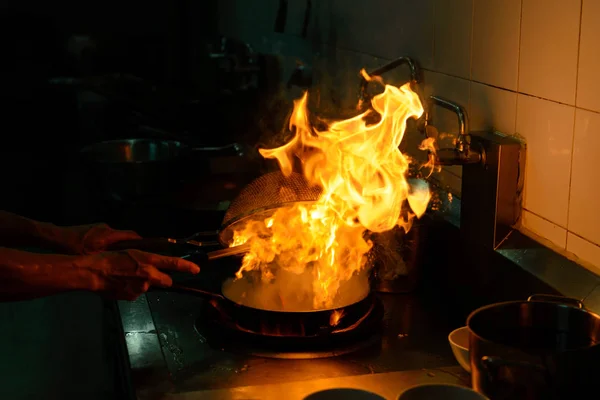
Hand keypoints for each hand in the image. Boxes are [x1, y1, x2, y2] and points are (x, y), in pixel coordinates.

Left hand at [59, 223, 141, 254]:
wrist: (57, 237)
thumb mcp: (92, 257)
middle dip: (129, 245)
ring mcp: (99, 227)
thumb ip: (109, 258)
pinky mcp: (92, 228)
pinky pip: (105, 235)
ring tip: (115, 257)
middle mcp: (106, 228)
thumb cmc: (74, 248)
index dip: (141, 242)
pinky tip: (101, 252)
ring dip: (116, 245)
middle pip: (124, 235)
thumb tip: (122, 264)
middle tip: (131, 257)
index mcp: (109, 235)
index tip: (146, 250)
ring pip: (114, 236)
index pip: (132, 236)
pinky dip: (107, 243)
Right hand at [81, 249, 199, 300]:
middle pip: (166, 281)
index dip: (187, 267)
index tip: (197, 270)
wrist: (94, 272)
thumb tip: (151, 262)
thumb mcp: (131, 252)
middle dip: (162, 279)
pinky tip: (121, 284)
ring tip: (126, 277)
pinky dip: (132, 290)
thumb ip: (145, 260)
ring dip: (142, 283)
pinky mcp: (133, 297)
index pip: (173, 263)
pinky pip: (137, 293)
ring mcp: (141, 288)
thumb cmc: (110, 257)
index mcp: (148, 260)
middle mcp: (149, 275)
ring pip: (149, 287)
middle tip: (149, 274)